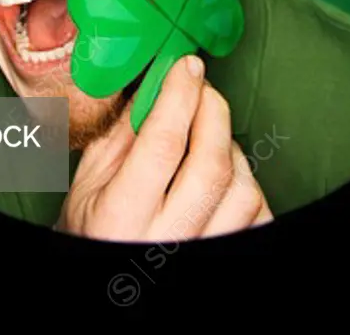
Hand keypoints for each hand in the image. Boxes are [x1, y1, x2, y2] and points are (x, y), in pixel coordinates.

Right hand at [54, 55, 272, 240]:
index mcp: (120, 218)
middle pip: (212, 165)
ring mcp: (201, 254)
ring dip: (232, 152)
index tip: (186, 66)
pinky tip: (225, 178)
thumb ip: (122, 133)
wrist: (110, 283)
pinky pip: (260, 217)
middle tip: (202, 89)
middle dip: (212, 111)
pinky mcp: (227, 259)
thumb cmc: (94, 231)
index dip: (179, 95)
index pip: (162, 145)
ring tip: (209, 142)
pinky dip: (249, 187)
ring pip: (244, 191)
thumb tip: (157, 82)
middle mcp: (165, 243)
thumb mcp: (89, 182)